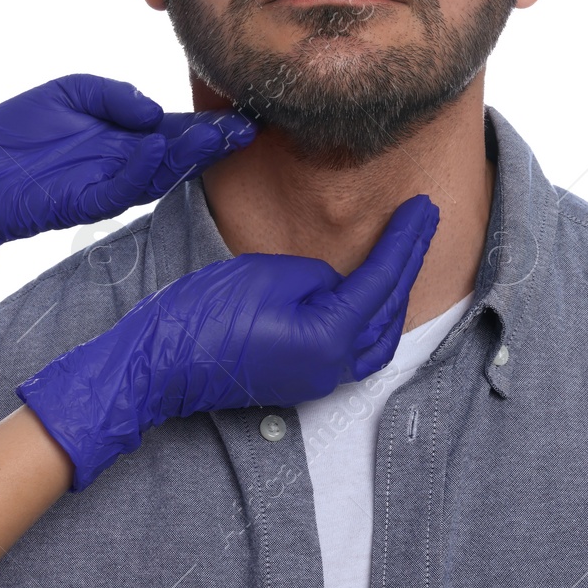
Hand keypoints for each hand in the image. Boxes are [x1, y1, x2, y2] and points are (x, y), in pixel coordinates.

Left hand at [0, 74, 255, 276]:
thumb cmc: (13, 135)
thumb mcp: (67, 93)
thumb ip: (111, 95)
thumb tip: (150, 110)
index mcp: (120, 140)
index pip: (173, 132)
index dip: (205, 125)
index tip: (240, 113)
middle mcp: (120, 165)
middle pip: (175, 155)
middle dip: (210, 142)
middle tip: (245, 127)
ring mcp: (103, 186)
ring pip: (156, 173)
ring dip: (186, 155)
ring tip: (214, 135)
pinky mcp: (80, 202)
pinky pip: (118, 188)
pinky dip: (139, 169)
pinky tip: (156, 146)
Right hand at [17, 194, 439, 490]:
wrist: (161, 361)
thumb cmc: (208, 312)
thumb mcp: (272, 274)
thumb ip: (320, 277)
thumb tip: (338, 284)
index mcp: (331, 337)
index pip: (384, 280)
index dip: (407, 239)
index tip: (425, 207)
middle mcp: (332, 368)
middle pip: (390, 313)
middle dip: (408, 266)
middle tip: (422, 222)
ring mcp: (316, 380)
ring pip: (376, 339)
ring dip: (392, 298)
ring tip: (400, 254)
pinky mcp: (299, 380)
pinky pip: (351, 350)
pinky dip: (367, 320)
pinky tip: (364, 294)